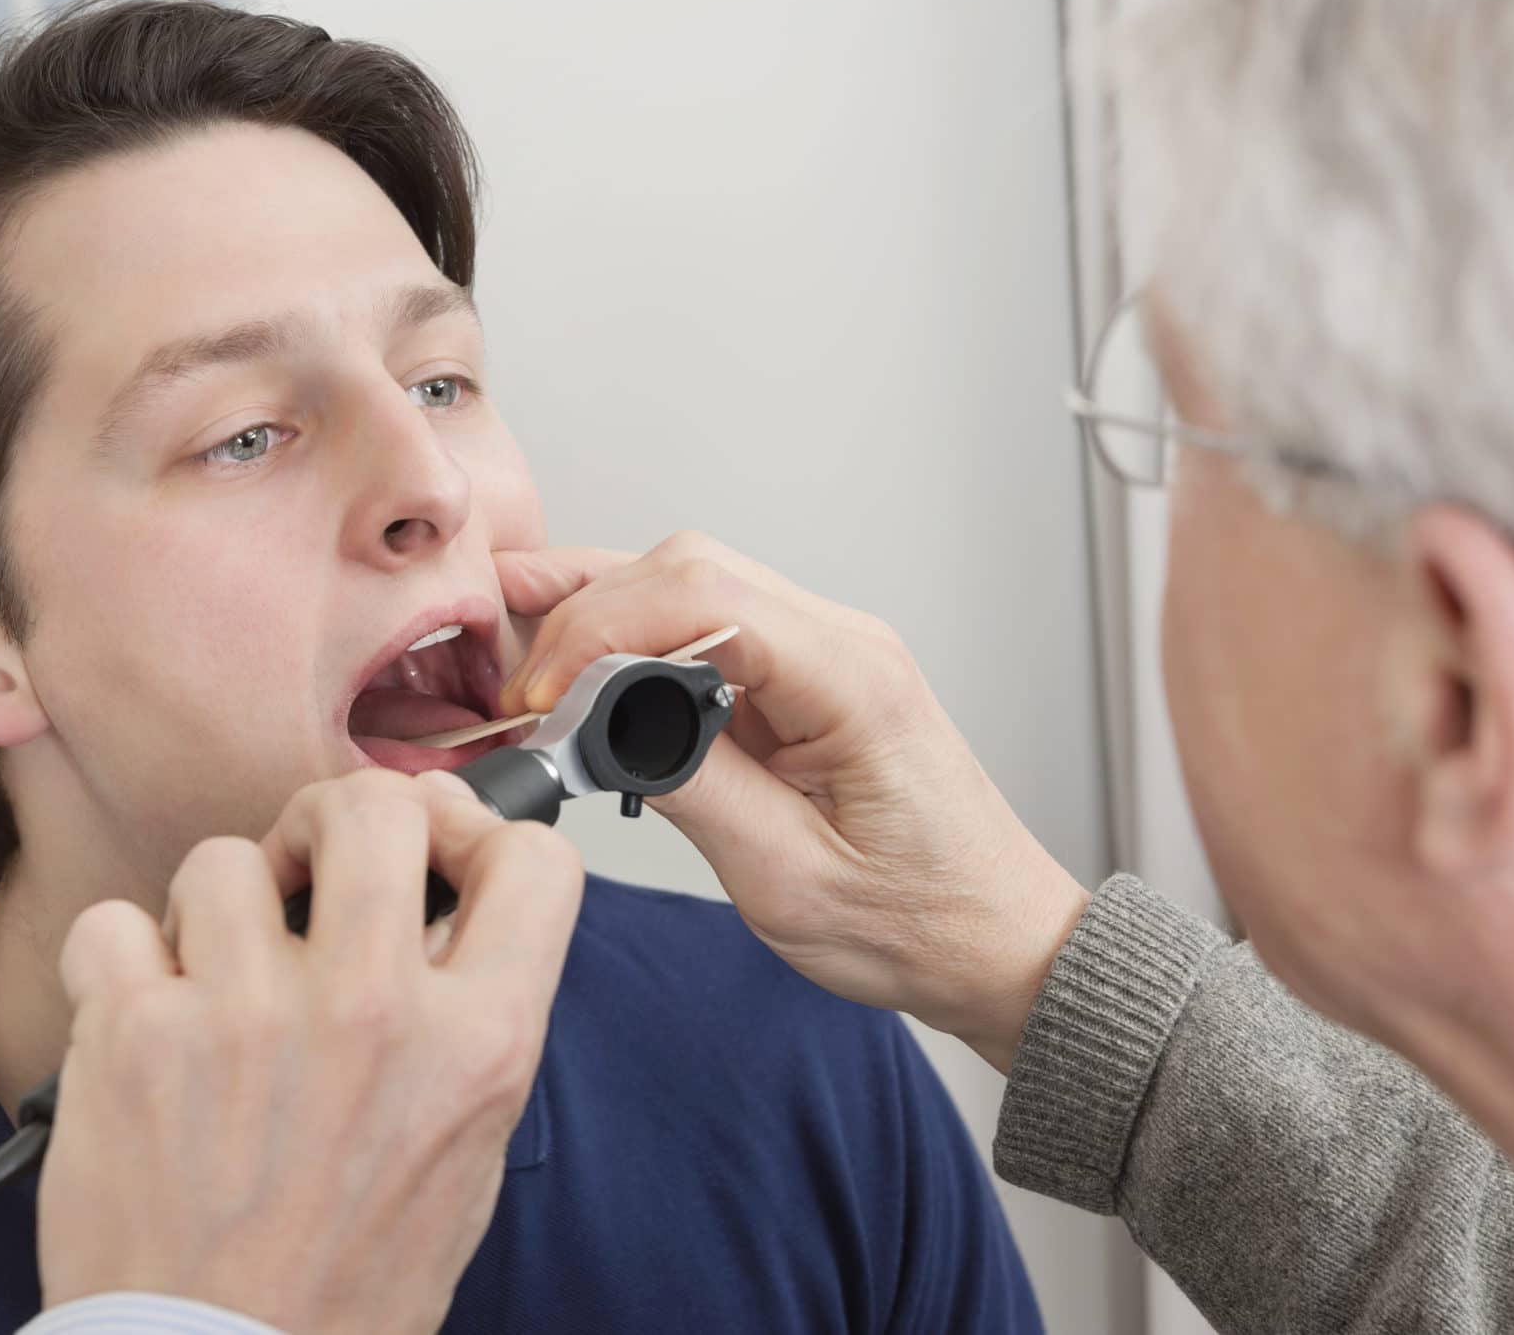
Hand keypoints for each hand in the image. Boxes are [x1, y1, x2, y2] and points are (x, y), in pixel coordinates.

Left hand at [35, 769, 584, 1330]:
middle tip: (313, 869)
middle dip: (335, 824)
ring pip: (227, 858)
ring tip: (216, 989)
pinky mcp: (135, 1035)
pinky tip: (143, 1020)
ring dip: (218, 916)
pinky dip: (118, 964)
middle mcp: (372, 1014)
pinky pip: (115, 921)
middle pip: (374, 807)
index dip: (480, 836)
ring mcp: (248, 1014)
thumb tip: (436, 902)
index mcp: (477, 1048)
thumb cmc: (339, 1284)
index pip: (537, 861)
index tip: (436, 855)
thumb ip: (469, 1020)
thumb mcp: (463, 1155)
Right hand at [497, 532, 1087, 1071]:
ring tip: (526, 657)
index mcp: (853, 679)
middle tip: (516, 678)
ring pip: (693, 586)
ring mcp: (827, 656)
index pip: (704, 595)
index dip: (602, 629)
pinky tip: (585, 674)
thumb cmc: (922, 923)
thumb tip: (598, 727)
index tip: (543, 694)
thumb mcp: (786, 879)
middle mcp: (844, 644)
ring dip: (603, 615)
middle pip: (690, 568)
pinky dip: (637, 644)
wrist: (997, 945)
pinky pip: (710, 633)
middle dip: (586, 608)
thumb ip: (690, 787)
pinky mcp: (806, 684)